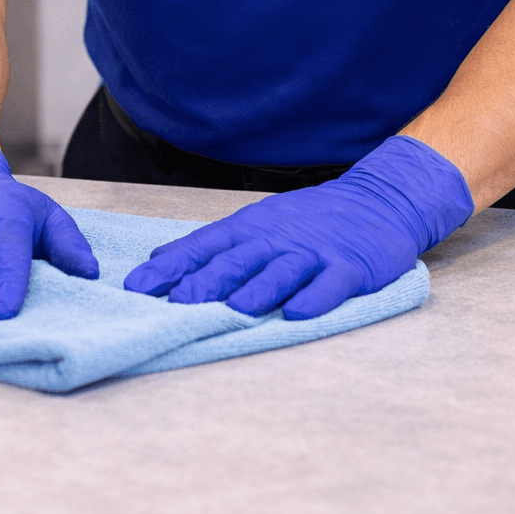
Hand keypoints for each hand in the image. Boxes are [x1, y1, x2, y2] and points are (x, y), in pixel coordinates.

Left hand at [124, 136, 472, 318]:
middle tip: (178, 304)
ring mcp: (315, 252)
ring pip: (282, 271)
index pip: (204, 247)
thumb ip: (213, 244)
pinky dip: (314, 298)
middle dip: (207, 282)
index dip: (172, 268)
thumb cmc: (309, 219)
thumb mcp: (258, 223)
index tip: (137, 288)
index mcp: (252, 229)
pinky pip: (330, 284)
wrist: (377, 201)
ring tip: (236, 309)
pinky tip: (299, 313)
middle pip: (238, 261)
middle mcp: (278, 238)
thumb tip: (160, 258)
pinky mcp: (349, 267)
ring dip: (258, 290)